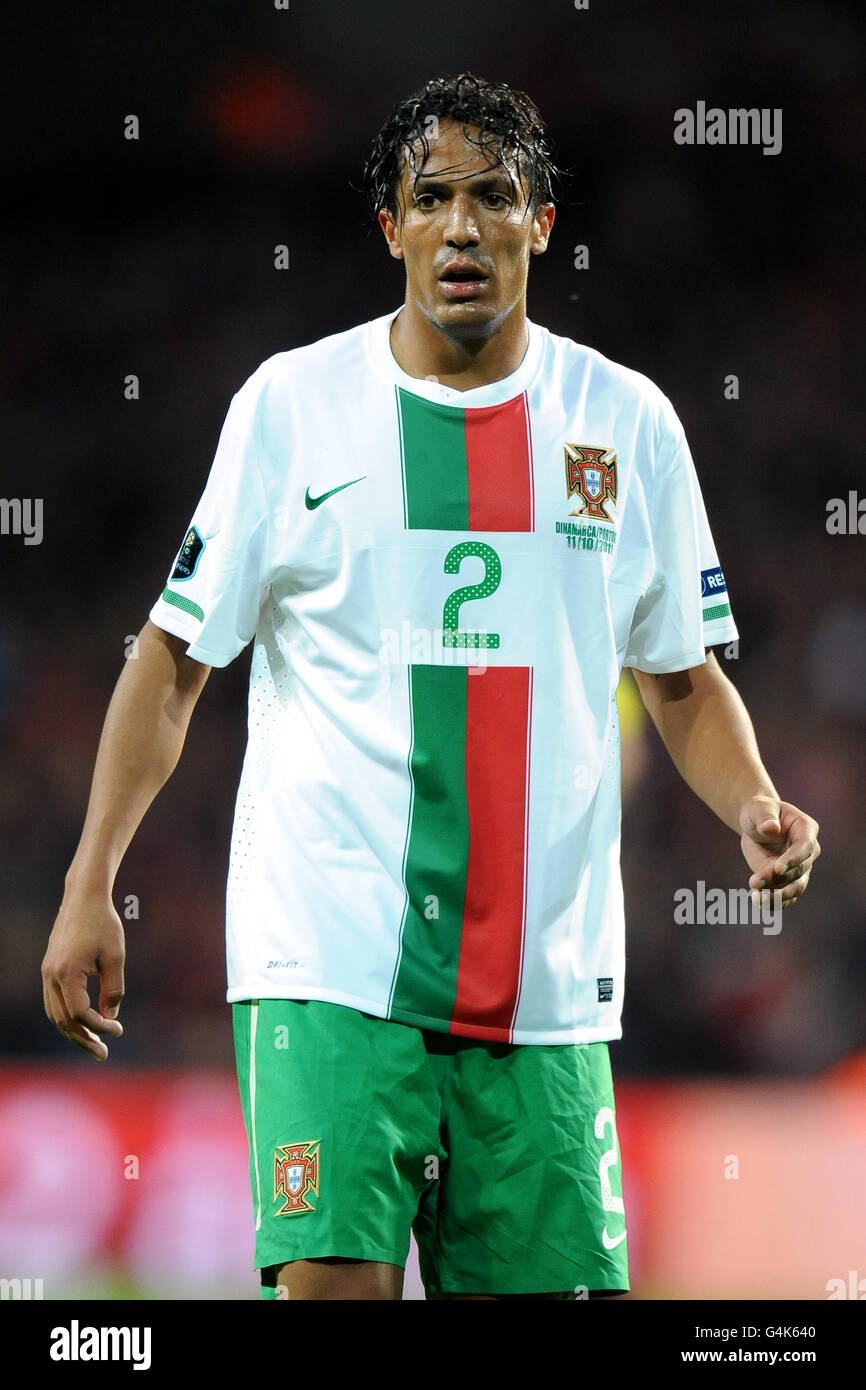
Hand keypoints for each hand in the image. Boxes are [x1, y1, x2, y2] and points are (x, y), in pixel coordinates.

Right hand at [42, 890, 125, 1059]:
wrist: (84, 899)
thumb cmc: (104, 924)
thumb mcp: (115, 957)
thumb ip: (113, 990)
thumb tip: (110, 1019)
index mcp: (67, 972)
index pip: (80, 1013)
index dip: (100, 1027)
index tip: (119, 1030)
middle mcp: (51, 976)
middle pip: (63, 1020)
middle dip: (83, 1039)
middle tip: (103, 1054)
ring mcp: (46, 973)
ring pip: (55, 1014)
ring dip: (73, 1032)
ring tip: (94, 1043)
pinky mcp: (49, 970)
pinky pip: (53, 1002)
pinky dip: (66, 1017)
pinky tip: (84, 1023)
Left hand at [739, 796, 820, 907]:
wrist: (755, 824)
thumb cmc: (759, 812)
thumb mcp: (759, 809)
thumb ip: (765, 817)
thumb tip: (771, 828)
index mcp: (806, 829)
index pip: (804, 847)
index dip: (793, 859)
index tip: (777, 868)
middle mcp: (808, 851)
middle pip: (799, 870)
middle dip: (778, 878)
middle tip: (754, 882)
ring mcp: (800, 867)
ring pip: (795, 887)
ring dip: (778, 897)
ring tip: (758, 900)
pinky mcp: (788, 880)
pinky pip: (786, 896)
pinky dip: (775, 903)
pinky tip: (760, 904)